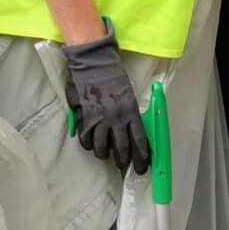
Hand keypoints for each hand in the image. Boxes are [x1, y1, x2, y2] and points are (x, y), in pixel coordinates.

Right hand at [64, 29, 151, 172]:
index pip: (140, 140)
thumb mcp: (128, 95)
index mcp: (131, 112)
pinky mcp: (85, 118)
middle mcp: (117, 119)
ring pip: (102, 149)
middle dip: (123, 161)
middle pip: (122, 149)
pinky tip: (90, 142)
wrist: (95, 63)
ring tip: (104, 154)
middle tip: (123, 166)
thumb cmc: (113, 77)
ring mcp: (100, 120)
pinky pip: (86, 140)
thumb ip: (129, 115)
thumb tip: (130, 132)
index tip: (143, 167)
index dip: (142, 157)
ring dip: (103, 154)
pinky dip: (88, 144)